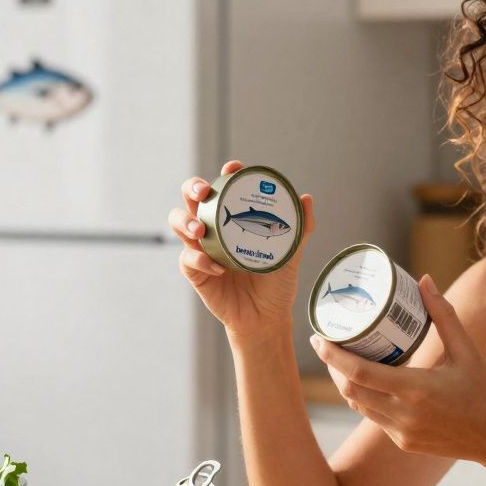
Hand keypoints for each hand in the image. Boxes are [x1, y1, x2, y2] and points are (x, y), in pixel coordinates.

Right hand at [169, 160, 315, 340]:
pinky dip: (199, 260)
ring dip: (185, 221)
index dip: (226, 174)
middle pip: (192, 199)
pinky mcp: (195, 272)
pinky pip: (188, 260)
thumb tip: (306, 198)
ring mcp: (201, 249)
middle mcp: (214, 229)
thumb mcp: (291, 254)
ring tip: (200, 230)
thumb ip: (300, 228)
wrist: (267, 317)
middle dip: (193, 188)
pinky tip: (218, 267)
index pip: (225, 188)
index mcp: (235, 219)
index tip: (234, 168)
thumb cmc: (276, 284)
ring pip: (179, 223)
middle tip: (203, 192)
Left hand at [310, 275, 485, 464]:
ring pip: (359, 406)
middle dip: (332, 368)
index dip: (333, 356)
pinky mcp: (404, 442)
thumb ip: (444, 315)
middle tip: (326, 343)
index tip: (319, 338)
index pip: (359, 374)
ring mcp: (402, 433)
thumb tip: (424, 280)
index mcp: (416, 390)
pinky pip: (374, 418)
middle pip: (350, 391)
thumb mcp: (467, 350)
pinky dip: (365, 398)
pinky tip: (366, 382)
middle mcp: (403, 415)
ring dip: (346, 384)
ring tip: (341, 359)